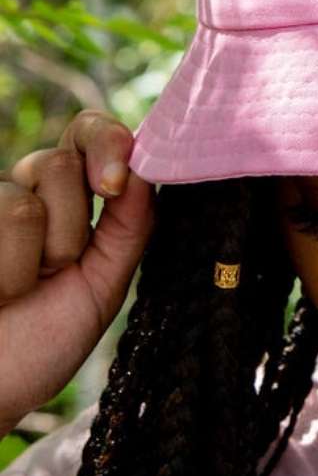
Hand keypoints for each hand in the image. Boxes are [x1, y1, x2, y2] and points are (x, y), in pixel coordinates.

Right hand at [0, 111, 154, 433]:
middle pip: (59, 162)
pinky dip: (5, 273)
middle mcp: (23, 193)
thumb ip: (130, 226)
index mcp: (70, 200)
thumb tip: (145, 168)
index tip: (114, 184)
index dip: (106, 143)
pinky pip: (0, 220)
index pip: (90, 133)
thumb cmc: (43, 342)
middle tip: (54, 272)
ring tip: (16, 292)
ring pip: (25, 202)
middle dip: (71, 226)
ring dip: (33, 261)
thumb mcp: (104, 284)